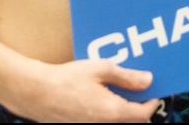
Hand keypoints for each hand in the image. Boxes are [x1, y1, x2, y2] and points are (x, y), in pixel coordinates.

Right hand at [4, 58, 159, 122]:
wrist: (35, 93)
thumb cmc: (66, 79)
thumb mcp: (101, 69)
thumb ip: (127, 77)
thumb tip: (147, 80)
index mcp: (112, 112)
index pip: (143, 115)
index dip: (152, 104)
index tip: (153, 93)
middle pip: (132, 122)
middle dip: (139, 110)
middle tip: (139, 93)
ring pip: (116, 124)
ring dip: (122, 113)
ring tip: (120, 94)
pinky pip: (101, 123)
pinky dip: (107, 115)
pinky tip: (102, 100)